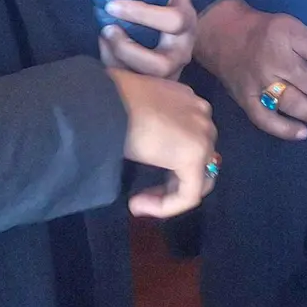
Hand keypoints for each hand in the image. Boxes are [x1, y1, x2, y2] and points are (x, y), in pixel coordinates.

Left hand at [100, 0, 197, 78]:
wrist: (178, 35)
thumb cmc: (166, 5)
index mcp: (186, 22)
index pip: (173, 21)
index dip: (142, 14)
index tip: (112, 4)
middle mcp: (181, 51)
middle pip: (160, 64)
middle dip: (128, 50)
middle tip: (106, 30)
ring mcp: (169, 72)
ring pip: (145, 80)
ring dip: (119, 61)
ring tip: (102, 41)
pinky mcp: (154, 85)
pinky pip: (134, 85)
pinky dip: (114, 70)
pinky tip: (102, 53)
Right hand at [108, 68, 217, 218]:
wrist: (103, 102)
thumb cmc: (108, 102)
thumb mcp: (133, 110)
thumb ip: (149, 123)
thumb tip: (144, 145)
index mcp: (187, 100)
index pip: (189, 138)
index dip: (166, 162)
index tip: (140, 171)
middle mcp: (202, 114)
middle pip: (198, 159)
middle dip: (170, 181)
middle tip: (141, 193)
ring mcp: (203, 134)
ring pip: (197, 179)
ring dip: (167, 195)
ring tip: (137, 202)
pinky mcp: (194, 156)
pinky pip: (189, 194)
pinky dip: (166, 206)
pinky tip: (136, 204)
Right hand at [194, 0, 306, 140]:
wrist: (222, 35)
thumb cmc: (265, 30)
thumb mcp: (293, 26)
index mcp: (288, 34)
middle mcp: (274, 58)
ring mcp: (258, 80)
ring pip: (292, 103)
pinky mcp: (244, 98)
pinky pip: (266, 119)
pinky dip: (285, 129)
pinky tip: (303, 133)